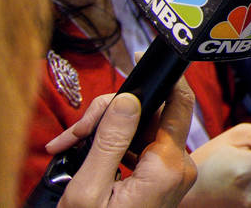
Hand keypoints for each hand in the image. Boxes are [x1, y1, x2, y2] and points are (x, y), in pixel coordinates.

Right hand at [47, 84, 196, 207]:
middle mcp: (178, 166)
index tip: (141, 63)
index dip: (159, 79)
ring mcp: (172, 174)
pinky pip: (142, 148)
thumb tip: (127, 97)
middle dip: (113, 113)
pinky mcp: (163, 180)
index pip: (178, 102)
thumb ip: (110, 139)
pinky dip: (115, 146)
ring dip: (108, 130)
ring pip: (143, 128)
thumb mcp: (90, 188)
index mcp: (166, 165)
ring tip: (72, 144)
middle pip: (152, 113)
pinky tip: (85, 151)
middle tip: (76, 130)